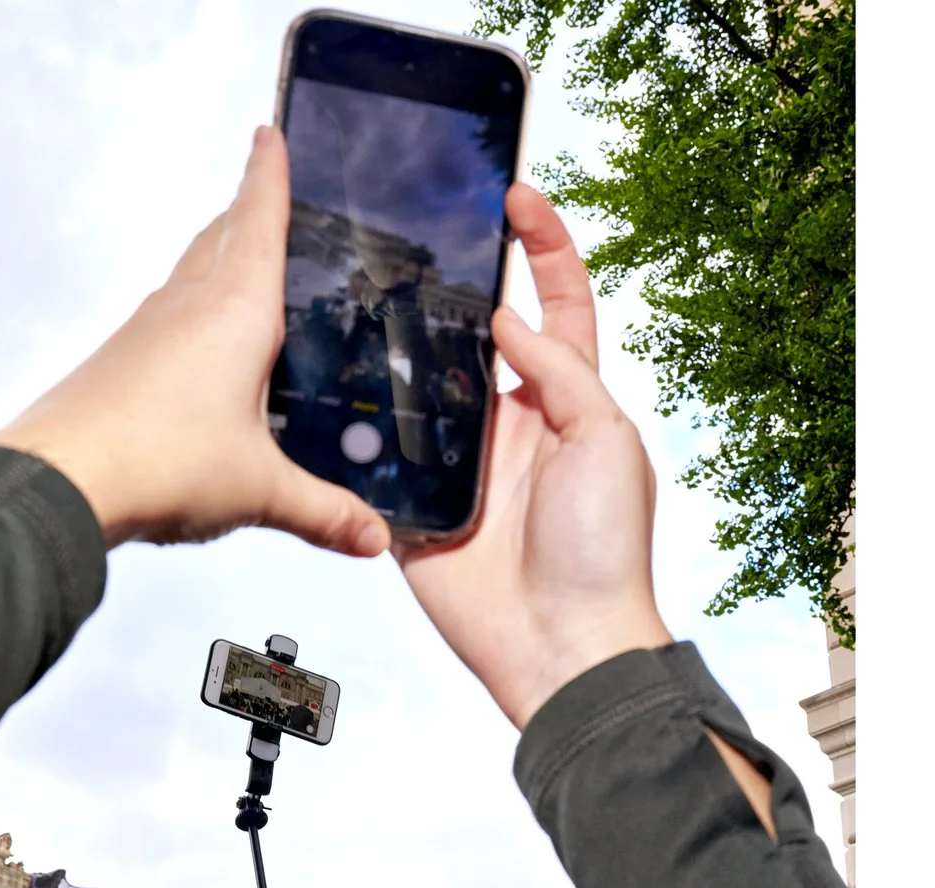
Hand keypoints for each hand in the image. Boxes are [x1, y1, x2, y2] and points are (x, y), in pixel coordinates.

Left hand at [0, 127, 391, 557]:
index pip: (259, 216)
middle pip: (220, 236)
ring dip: (216, 262)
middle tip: (267, 197)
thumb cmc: (162, 460)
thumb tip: (374, 537)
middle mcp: (188, 303)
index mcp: (236, 307)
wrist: (62, 481)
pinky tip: (202, 353)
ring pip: (189, 275)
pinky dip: (190, 317)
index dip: (270, 172)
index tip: (271, 132)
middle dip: (246, 212)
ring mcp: (147, 330)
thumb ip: (322, 511)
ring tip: (244, 271)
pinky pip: (165, 322)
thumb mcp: (260, 489)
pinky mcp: (120, 363)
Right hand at [393, 185, 671, 729]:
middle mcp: (508, 422)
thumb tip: (505, 318)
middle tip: (410, 236)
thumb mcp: (603, 439)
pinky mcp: (414, 506)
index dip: (542, 246)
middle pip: (471, 334)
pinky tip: (329, 387)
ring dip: (392, 348)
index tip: (515, 195)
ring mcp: (459, 463)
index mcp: (564, 399)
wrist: (562, 646)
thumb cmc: (604, 549)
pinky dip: (355, 428)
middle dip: (446, 283)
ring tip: (359, 298)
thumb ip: (557, 372)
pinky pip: (377, 455)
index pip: (556, 304)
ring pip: (415, 385)